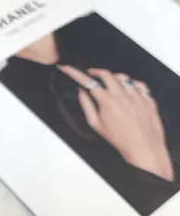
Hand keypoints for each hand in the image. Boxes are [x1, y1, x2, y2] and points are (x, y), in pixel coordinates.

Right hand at [59, 66, 173, 181]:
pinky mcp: (147, 99)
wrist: (143, 147)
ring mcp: (136, 95)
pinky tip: (130, 90)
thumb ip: (87, 106)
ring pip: (123, 77)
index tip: (67, 68)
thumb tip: (81, 92)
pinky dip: (132, 84)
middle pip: (106, 74)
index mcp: (106, 101)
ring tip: (111, 84)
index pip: (87, 81)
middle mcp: (122, 95)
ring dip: (114, 78)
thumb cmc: (120, 139)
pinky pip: (139, 84)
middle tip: (92, 74)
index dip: (74, 73)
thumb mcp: (96, 125)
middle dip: (95, 72)